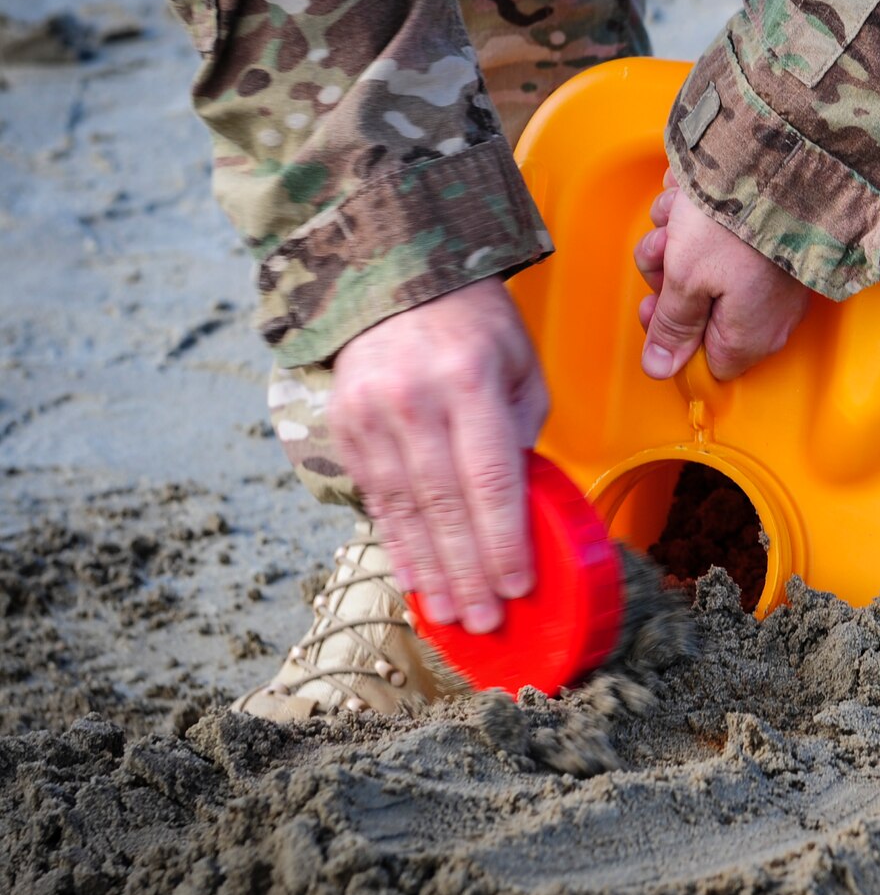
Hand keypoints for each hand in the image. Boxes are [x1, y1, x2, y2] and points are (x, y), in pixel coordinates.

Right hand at [328, 277, 548, 633]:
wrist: (393, 273)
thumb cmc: (476, 324)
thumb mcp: (519, 365)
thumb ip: (521, 431)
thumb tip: (519, 502)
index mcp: (468, 382)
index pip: (488, 478)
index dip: (502, 540)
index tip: (518, 586)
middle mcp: (413, 402)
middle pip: (444, 505)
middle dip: (468, 571)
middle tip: (486, 621)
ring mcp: (370, 415)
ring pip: (403, 509)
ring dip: (430, 569)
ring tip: (453, 615)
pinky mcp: (343, 426)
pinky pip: (375, 497)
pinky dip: (396, 541)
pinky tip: (415, 576)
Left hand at [633, 182, 809, 380]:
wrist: (780, 161)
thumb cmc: (734, 224)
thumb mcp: (686, 279)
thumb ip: (672, 326)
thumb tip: (659, 368)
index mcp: (747, 336)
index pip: (704, 361)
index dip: (672, 335)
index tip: (654, 305)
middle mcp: (768, 315)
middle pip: (700, 314)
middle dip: (670, 277)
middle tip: (662, 250)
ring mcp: (774, 280)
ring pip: (706, 272)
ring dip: (679, 240)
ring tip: (679, 212)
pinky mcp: (774, 246)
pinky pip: (727, 244)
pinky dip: (703, 220)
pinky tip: (695, 199)